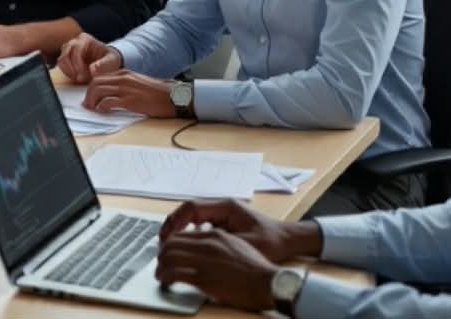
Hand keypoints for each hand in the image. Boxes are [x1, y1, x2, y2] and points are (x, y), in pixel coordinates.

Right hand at [56, 33, 122, 83]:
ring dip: (69, 72)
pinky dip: (67, 73)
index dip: (78, 63)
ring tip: (79, 79)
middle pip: (65, 54)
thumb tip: (92, 69)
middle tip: (80, 79)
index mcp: (85, 39)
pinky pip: (61, 66)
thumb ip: (104, 64)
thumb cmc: (110, 60)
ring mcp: (69, 50)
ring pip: (61, 60)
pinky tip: (76, 78)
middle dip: (72, 69)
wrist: (107, 63)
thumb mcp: (112, 61)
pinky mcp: (66, 59)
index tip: (83, 75)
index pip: (76, 49)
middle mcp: (75, 42)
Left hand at [84, 69, 176, 117]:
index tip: (89, 97)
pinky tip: (103, 111)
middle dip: (88, 95)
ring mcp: (126, 89)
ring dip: (92, 101)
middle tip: (88, 105)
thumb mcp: (137, 83)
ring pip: (98, 91)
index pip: (99, 77)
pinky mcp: (130, 101)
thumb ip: (124, 85)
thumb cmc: (157, 93)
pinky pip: (108, 102)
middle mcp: (123, 79)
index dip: (91, 88)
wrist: (173, 97)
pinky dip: (102, 107)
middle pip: (95, 83)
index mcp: (124, 74)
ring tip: (93, 109)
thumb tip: (110, 94)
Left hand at [154, 226, 279, 311]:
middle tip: (160, 264)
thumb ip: (219, 243)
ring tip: (160, 275)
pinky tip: (167, 283)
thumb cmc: (256, 268)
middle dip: (162, 255)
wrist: (269, 282)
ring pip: (169, 257)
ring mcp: (204, 260)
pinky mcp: (203, 278)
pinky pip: (174, 274)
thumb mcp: (237, 246)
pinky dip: (166, 278)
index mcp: (215, 235)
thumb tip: (204, 248)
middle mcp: (207, 244)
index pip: (182, 234)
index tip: (168, 252)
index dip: (171, 244)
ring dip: (160, 267)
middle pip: (171, 244)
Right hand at [159, 199, 317, 262]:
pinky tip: (187, 242)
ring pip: (194, 214)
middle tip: (163, 239)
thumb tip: (195, 246)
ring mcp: (224, 212)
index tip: (168, 235)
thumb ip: (220, 242)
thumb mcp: (245, 244)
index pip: (193, 207)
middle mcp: (223, 205)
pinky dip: (191, 230)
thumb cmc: (271, 242)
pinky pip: (202, 221)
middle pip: (190, 209)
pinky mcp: (225, 220)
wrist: (288, 240)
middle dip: (174, 223)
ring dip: (181, 226)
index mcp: (227, 206)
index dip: (177, 220)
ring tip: (170, 241)